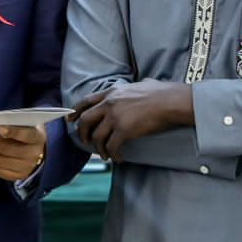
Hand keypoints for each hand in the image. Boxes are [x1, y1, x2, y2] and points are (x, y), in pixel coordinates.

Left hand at [0, 124, 46, 180]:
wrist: (36, 152)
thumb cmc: (25, 133)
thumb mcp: (24, 125)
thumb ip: (11, 123)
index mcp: (37, 138)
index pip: (27, 135)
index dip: (14, 132)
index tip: (0, 128)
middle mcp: (33, 154)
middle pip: (8, 149)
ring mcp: (25, 167)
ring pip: (0, 160)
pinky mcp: (16, 176)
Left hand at [67, 80, 193, 161]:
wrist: (172, 101)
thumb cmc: (163, 92)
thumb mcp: (142, 83)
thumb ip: (136, 86)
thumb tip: (144, 83)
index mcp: (112, 92)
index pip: (86, 101)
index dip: (75, 111)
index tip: (70, 119)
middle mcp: (109, 103)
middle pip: (85, 120)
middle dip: (82, 133)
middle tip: (85, 141)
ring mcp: (115, 117)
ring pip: (96, 136)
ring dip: (98, 148)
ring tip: (104, 155)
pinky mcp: (124, 130)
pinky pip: (112, 146)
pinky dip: (113, 154)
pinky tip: (118, 158)